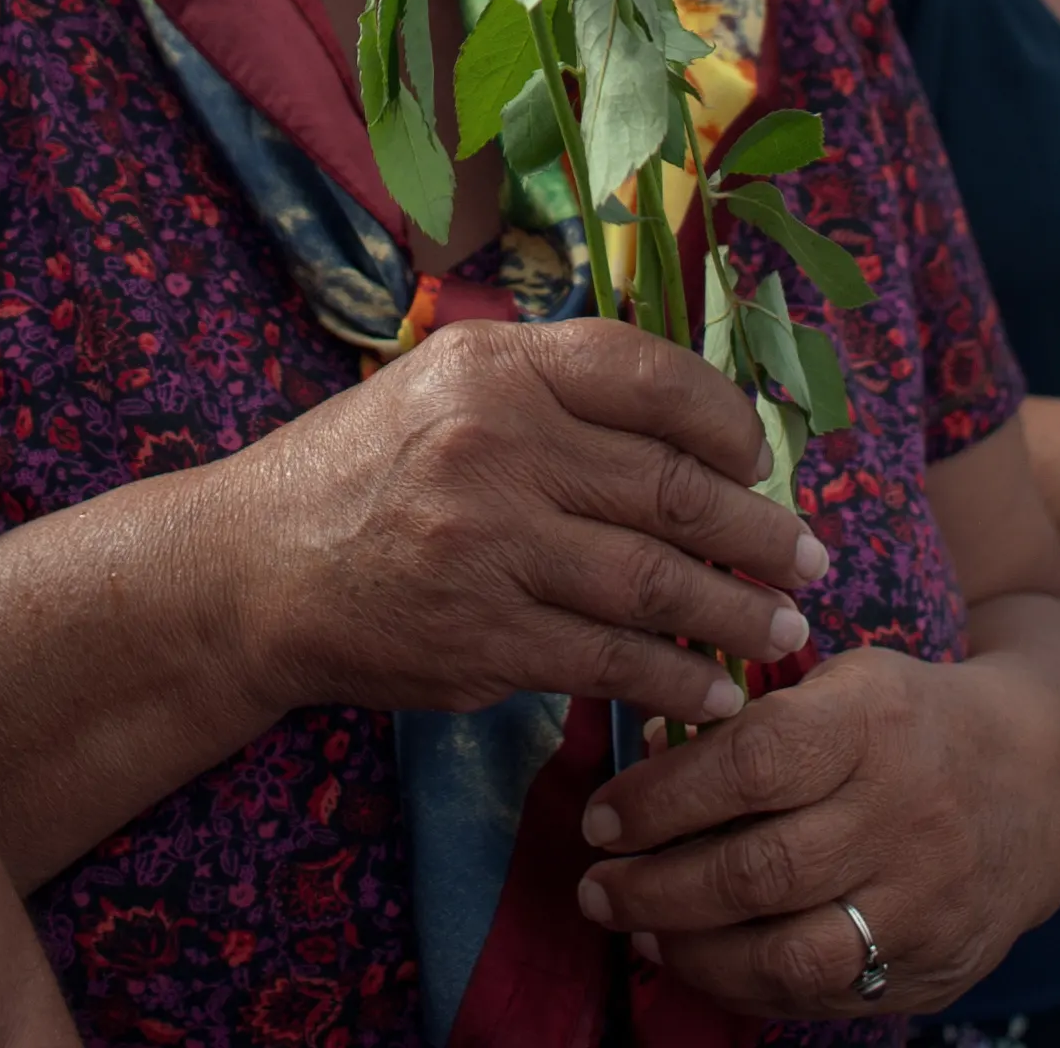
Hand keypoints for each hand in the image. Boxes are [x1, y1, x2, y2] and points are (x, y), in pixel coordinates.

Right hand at [227, 317, 817, 733]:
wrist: (250, 568)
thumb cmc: (363, 471)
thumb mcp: (442, 386)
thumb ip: (551, 390)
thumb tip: (690, 427)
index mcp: (494, 366)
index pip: (647, 374)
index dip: (724, 419)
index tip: (760, 457)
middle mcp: (494, 444)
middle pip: (669, 486)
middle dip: (758, 529)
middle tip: (809, 556)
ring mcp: (488, 545)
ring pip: (654, 581)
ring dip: (736, 612)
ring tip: (783, 626)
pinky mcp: (481, 638)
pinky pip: (610, 661)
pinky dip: (676, 681)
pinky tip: (714, 692)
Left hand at [570, 641, 1059, 1017]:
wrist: (1045, 778)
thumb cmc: (911, 720)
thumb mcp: (846, 681)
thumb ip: (753, 718)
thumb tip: (647, 748)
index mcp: (877, 720)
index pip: (751, 763)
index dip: (662, 797)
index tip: (601, 817)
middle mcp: (907, 813)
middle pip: (759, 871)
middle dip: (655, 888)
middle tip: (596, 886)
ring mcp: (927, 901)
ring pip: (789, 953)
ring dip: (692, 950)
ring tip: (638, 929)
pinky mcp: (936, 966)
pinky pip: (825, 994)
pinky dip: (747, 985)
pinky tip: (702, 959)